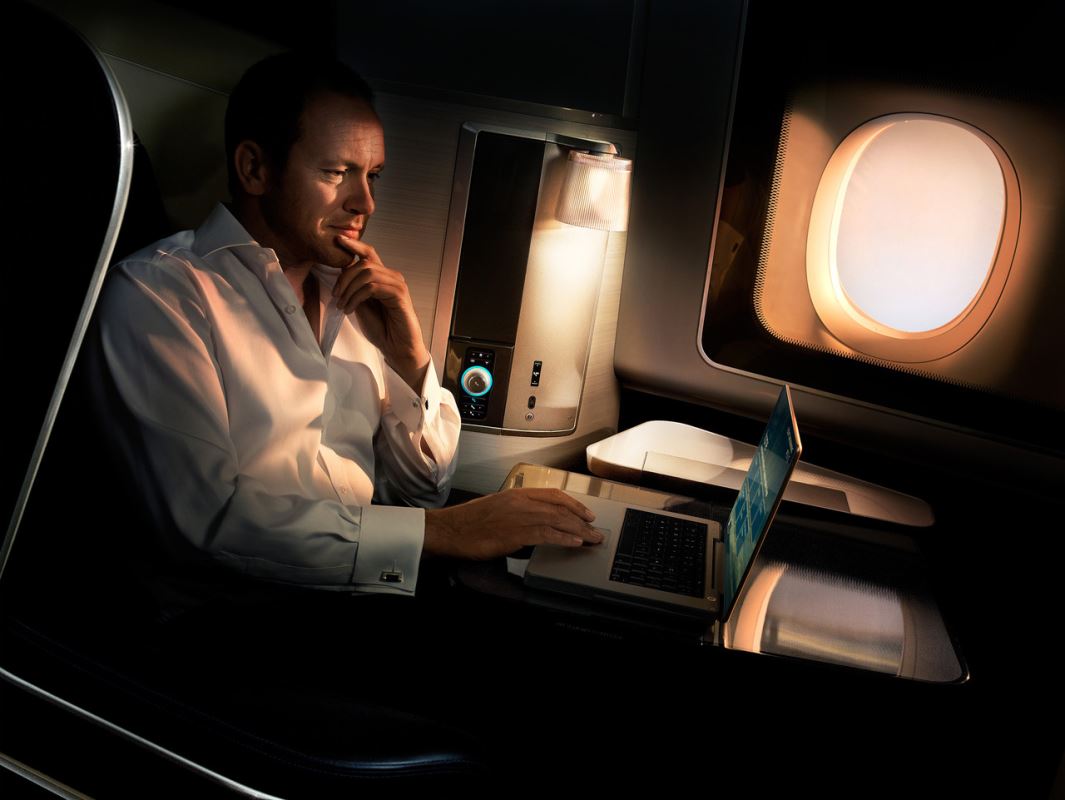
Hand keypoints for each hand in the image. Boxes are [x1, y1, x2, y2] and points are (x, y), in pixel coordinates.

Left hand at [332, 234, 429, 389]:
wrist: (397, 348)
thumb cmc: (382, 328)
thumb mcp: (361, 304)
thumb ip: (355, 288)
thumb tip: (340, 273)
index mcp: (383, 277)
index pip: (369, 253)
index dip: (354, 245)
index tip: (338, 239)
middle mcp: (392, 277)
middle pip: (364, 263)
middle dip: (344, 278)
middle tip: (336, 296)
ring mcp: (397, 285)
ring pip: (367, 273)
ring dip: (349, 289)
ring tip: (342, 305)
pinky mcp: (399, 295)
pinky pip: (372, 287)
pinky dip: (356, 297)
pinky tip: (350, 309)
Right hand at [424, 488, 603, 560]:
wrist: (449, 530)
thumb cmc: (467, 522)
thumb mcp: (495, 509)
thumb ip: (515, 513)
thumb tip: (530, 525)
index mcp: (516, 494)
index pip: (553, 494)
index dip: (573, 503)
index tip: (585, 513)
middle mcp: (520, 502)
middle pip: (560, 508)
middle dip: (581, 520)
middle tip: (595, 530)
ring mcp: (519, 516)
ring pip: (557, 520)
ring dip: (579, 531)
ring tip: (592, 539)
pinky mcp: (515, 533)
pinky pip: (546, 534)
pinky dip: (564, 538)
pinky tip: (575, 543)